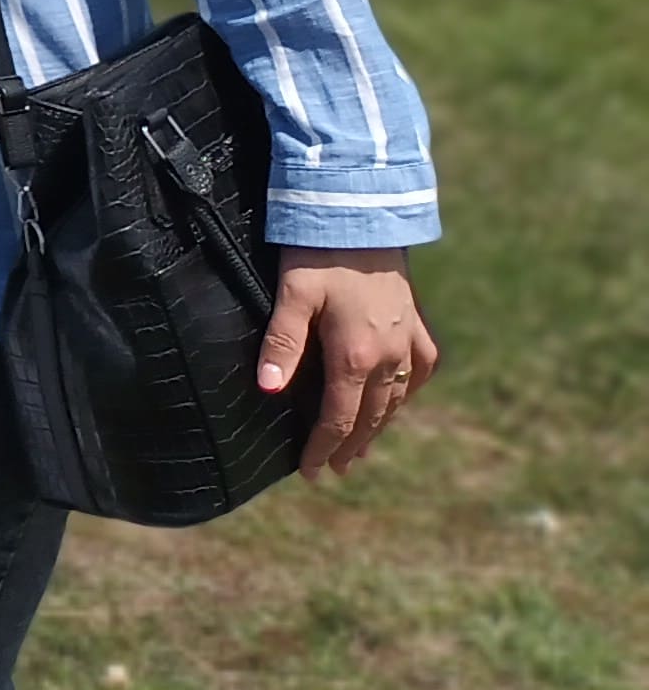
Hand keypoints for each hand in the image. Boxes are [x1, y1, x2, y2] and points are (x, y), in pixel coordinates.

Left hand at [255, 255, 435, 476]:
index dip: (323, 448)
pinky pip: (419, 373)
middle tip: (336, 470)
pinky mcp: (419, 326)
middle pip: (369, 417)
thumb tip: (269, 391)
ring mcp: (409, 343)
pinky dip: (406, 395)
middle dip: (350, 446)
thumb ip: (281, 344)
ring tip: (361, 449)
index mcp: (355, 355)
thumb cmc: (319, 254)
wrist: (364, 217)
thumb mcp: (292, 295)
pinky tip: (397, 402)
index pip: (337, 418)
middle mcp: (389, 357)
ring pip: (397, 400)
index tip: (310, 472)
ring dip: (378, 427)